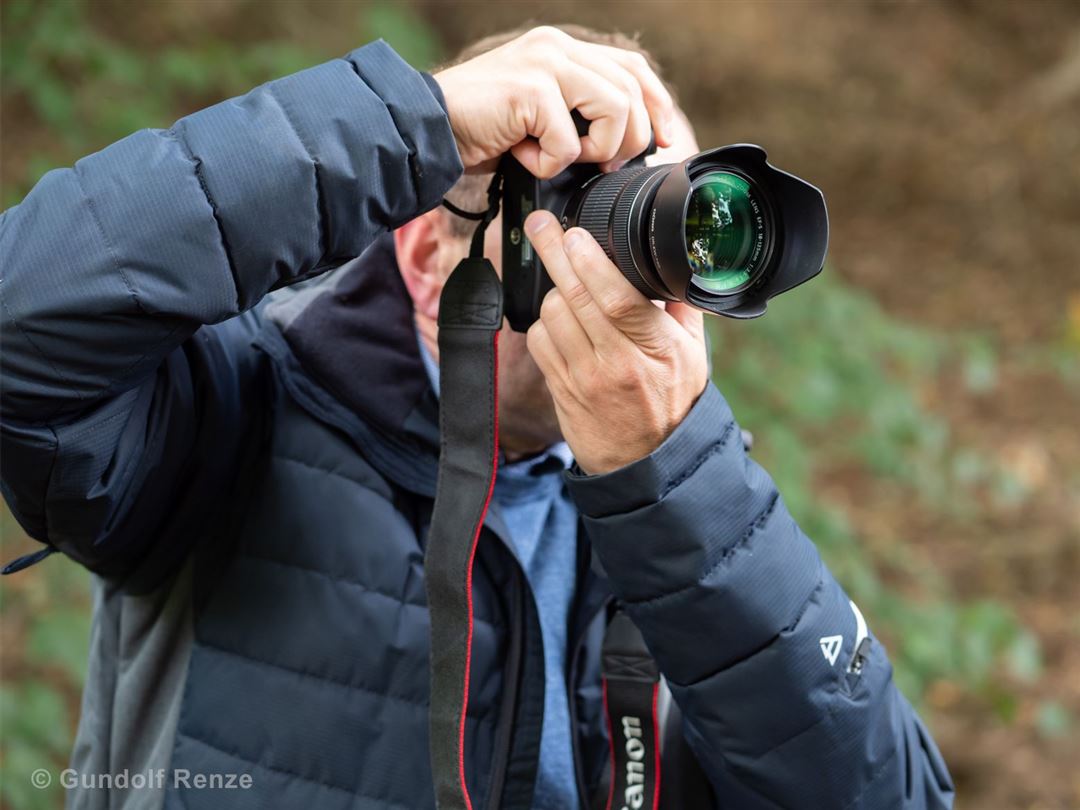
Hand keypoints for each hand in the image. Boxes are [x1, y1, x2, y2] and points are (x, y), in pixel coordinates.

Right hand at [433, 26, 674, 176]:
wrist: (428, 131)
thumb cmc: (481, 132)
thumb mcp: (540, 117)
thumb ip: (576, 114)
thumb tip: (626, 144)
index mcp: (562, 50)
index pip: (631, 67)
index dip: (656, 104)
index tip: (664, 139)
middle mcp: (557, 48)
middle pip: (630, 91)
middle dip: (628, 140)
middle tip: (601, 164)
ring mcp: (545, 64)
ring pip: (613, 110)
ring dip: (593, 149)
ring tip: (558, 159)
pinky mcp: (531, 89)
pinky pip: (569, 141)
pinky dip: (550, 164)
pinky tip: (522, 157)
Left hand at [523, 212, 708, 474]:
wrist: (647, 463)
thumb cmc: (673, 403)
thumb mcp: (693, 355)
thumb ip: (681, 307)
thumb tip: (672, 264)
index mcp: (657, 348)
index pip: (618, 298)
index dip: (590, 260)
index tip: (575, 233)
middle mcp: (618, 363)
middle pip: (576, 297)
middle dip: (554, 252)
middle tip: (542, 225)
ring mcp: (584, 378)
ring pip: (551, 315)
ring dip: (554, 291)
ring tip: (567, 283)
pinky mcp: (560, 389)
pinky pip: (539, 341)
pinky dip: (544, 323)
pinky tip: (559, 320)